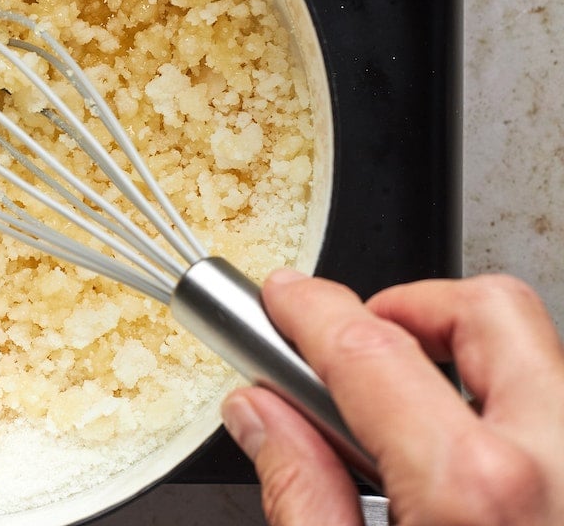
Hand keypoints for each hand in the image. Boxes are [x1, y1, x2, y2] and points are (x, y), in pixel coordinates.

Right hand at [220, 270, 563, 525]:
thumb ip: (301, 497)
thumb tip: (262, 418)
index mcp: (476, 491)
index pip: (372, 351)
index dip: (310, 311)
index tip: (284, 298)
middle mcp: (561, 465)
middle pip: (491, 311)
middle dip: (413, 306)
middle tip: (358, 343)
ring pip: (540, 356)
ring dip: (467, 360)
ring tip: (411, 416)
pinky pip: (558, 417)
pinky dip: (509, 416)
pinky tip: (466, 476)